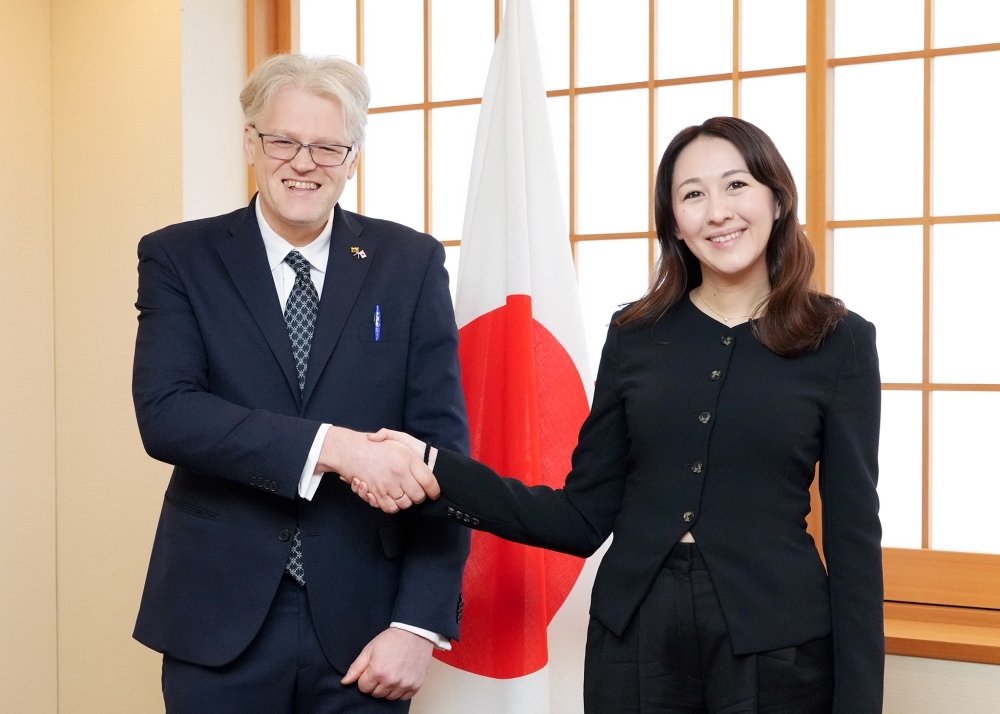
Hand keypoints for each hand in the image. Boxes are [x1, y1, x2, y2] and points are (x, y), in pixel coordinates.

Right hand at [319, 426, 437, 512]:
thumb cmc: (376, 446)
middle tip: (414, 492)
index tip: (433, 492)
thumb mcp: (395, 438)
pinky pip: (390, 507)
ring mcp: (388, 485)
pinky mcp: (376, 494)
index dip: (434, 490)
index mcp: (408, 459)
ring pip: (404, 504)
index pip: (429, 482)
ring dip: (404, 501)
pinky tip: (388, 497)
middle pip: (418, 496)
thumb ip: (412, 448)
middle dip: (418, 496)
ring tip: (400, 493)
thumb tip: (422, 460)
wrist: (350, 449)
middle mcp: (400, 474)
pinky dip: (391, 506)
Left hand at [341, 627, 434, 699]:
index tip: (371, 669)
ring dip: (388, 688)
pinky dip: (401, 690)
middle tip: (382, 670)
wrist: (414, 633)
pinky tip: (401, 677)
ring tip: (392, 672)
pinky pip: (403, 697)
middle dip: (375, 684)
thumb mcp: (369, 649)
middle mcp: (391, 681)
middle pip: (376, 694)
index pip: (363, 688)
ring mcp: (404, 684)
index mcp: (378, 672)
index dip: (365, 678)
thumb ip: (356, 668)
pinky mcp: (415, 685)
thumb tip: (345, 682)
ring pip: (389, 697)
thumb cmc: (391, 640)